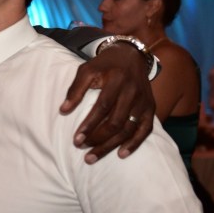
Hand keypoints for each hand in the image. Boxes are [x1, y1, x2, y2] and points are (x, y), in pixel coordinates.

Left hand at [60, 42, 154, 162]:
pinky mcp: (151, 108)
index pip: (103, 107)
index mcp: (117, 80)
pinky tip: (121, 154)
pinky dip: (134, 143)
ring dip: (111, 145)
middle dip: (98, 139)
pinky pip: (145, 130)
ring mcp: (144, 101)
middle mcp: (133, 92)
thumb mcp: (86, 70)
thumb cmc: (104, 65)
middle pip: (116, 122)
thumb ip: (75, 89)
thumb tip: (63, 111)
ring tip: (93, 156)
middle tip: (82, 148)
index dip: (89, 125)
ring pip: (128, 129)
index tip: (76, 140)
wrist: (131, 56)